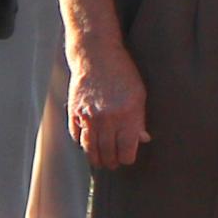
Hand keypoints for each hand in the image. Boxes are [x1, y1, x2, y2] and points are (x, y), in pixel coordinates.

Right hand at [68, 39, 149, 171]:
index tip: (127, 156)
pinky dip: (82, 143)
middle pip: (107, 154)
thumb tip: (143, 140)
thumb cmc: (123, 74)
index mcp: (127, 115)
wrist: (96, 55)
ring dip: (96, 158)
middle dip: (112, 161)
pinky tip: (88, 143)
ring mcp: (88, 116)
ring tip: (101, 160)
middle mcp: (107, 118)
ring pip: (90, 149)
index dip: (127, 158)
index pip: (126, 152)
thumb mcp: (139, 94)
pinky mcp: (74, 112)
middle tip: (113, 162)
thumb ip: (140, 119)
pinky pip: (76, 137)